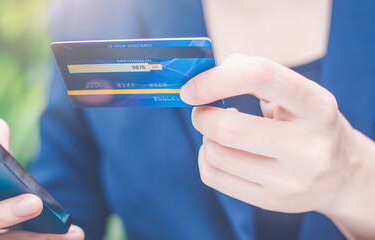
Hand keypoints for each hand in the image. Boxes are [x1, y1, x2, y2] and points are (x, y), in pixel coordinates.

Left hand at [180, 54, 374, 237]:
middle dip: (202, 115)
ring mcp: (291, 179)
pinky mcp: (272, 200)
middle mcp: (309, 146)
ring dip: (205, 137)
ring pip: (216, 154)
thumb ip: (258, 75)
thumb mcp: (300, 93)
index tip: (191, 87)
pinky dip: (205, 158)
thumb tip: (211, 71)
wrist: (344, 175)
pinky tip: (221, 151)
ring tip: (219, 131)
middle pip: (229, 128)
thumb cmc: (310, 124)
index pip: (260, 76)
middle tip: (202, 109)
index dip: (216, 79)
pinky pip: (213, 177)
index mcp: (317, 106)